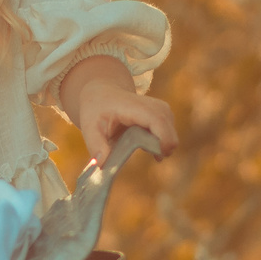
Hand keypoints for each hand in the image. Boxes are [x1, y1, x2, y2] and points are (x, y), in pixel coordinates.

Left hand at [58, 55, 177, 163]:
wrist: (103, 93)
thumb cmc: (96, 110)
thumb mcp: (89, 127)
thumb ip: (96, 146)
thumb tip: (101, 165)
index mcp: (132, 107)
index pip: (157, 120)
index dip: (163, 138)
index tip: (159, 155)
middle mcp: (151, 105)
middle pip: (168, 128)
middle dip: (164, 147)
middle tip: (152, 158)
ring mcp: (160, 108)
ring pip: (171, 132)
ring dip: (161, 146)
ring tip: (144, 149)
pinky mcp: (164, 114)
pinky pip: (169, 132)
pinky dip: (162, 142)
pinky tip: (148, 145)